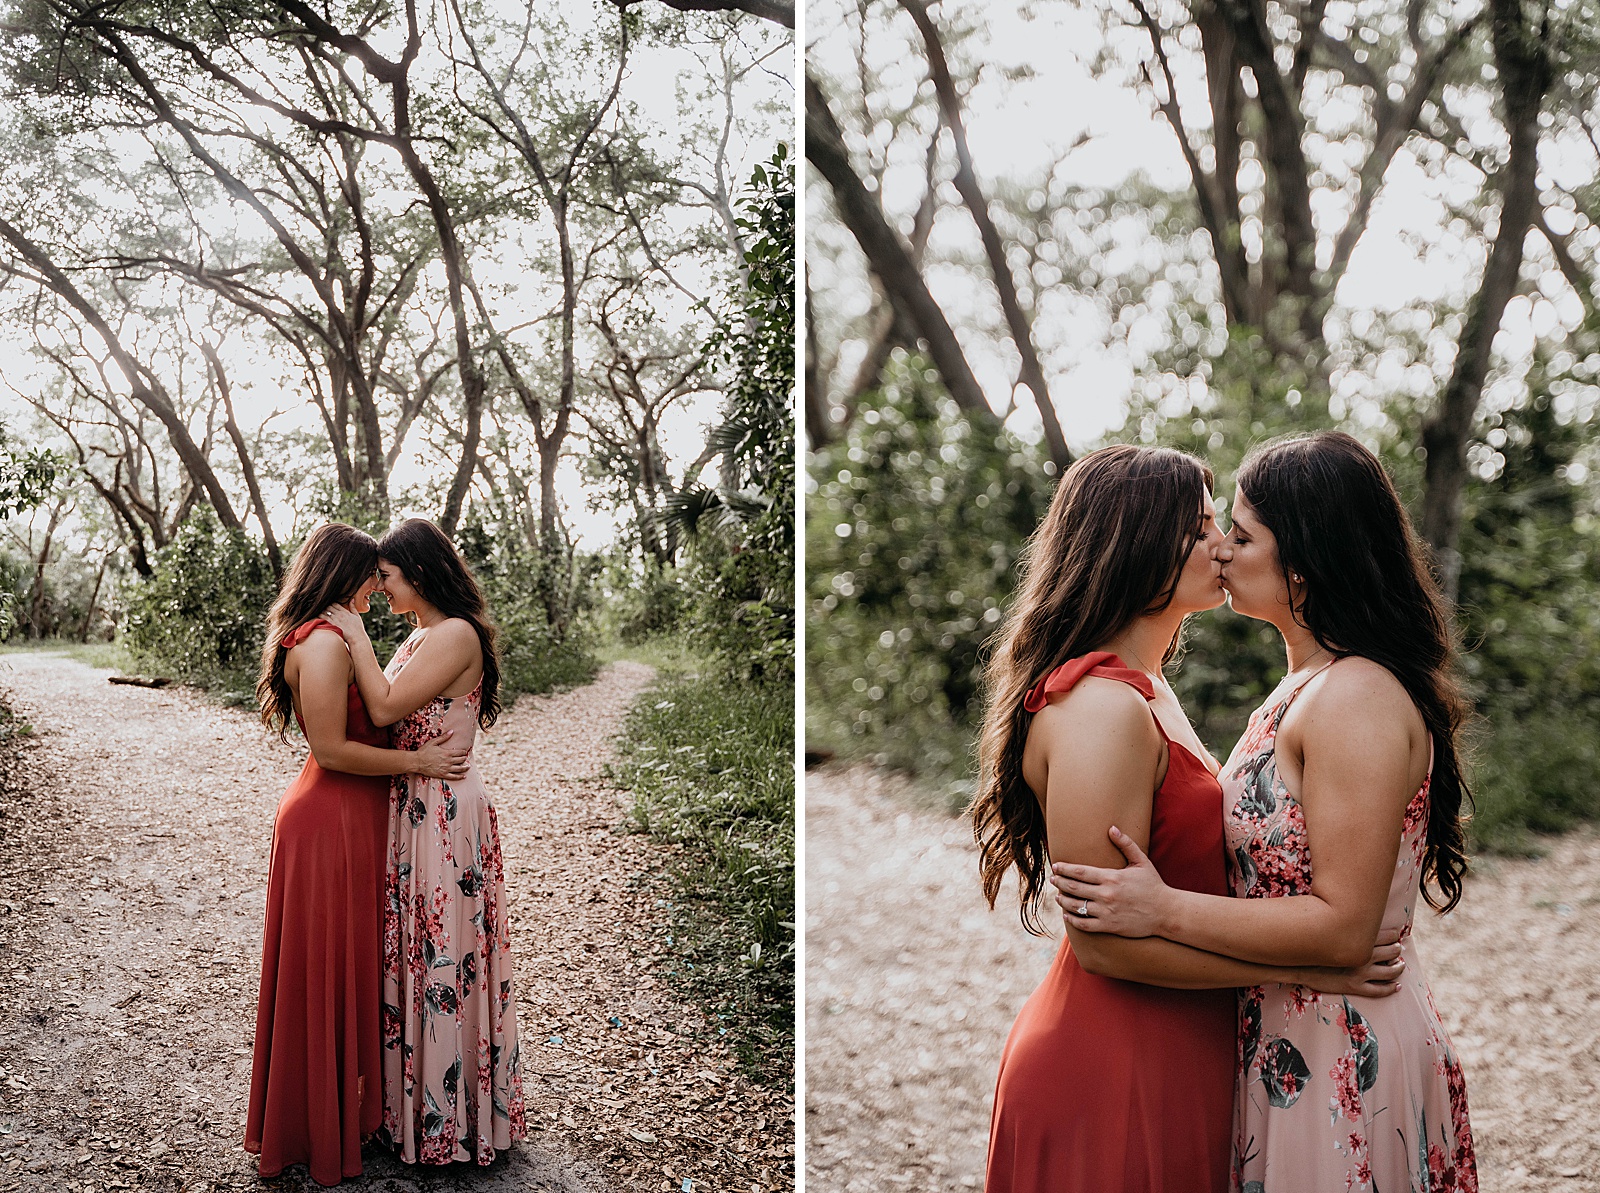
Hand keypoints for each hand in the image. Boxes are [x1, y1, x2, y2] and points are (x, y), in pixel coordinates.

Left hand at [320, 602, 367, 639]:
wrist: (356, 637)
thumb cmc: (358, 628)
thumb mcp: (357, 616)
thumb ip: (353, 607)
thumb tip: (352, 599)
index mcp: (345, 611)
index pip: (335, 604)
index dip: (331, 603)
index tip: (328, 604)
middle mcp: (339, 614)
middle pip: (329, 607)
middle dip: (325, 606)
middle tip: (321, 607)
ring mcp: (335, 619)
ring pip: (325, 612)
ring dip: (321, 611)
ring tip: (317, 611)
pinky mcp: (332, 625)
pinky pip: (323, 619)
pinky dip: (320, 616)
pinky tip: (316, 616)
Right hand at [411, 729, 469, 780]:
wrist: (417, 762)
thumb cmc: (424, 751)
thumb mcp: (433, 742)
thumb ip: (443, 737)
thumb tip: (451, 731)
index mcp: (447, 753)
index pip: (459, 752)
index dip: (463, 752)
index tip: (465, 752)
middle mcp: (448, 761)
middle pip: (461, 760)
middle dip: (464, 759)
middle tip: (465, 758)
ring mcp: (446, 769)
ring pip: (459, 769)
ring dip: (465, 768)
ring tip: (468, 767)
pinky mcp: (443, 774)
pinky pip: (454, 777)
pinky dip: (460, 776)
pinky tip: (463, 776)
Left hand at [1049, 826, 1169, 937]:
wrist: (1166, 912)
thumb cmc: (1153, 885)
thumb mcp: (1141, 861)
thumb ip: (1126, 844)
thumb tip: (1111, 828)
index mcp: (1111, 877)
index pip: (1080, 871)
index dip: (1064, 869)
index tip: (1055, 866)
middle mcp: (1106, 894)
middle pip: (1074, 887)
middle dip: (1060, 882)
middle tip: (1053, 879)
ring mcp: (1107, 912)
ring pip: (1076, 906)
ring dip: (1063, 900)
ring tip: (1057, 896)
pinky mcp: (1110, 926)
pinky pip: (1085, 924)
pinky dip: (1072, 919)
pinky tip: (1067, 915)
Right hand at [1299, 933, 1406, 997]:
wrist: (1297, 965)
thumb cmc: (1312, 944)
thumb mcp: (1329, 930)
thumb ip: (1345, 925)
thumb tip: (1356, 919)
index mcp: (1357, 940)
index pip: (1387, 935)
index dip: (1394, 935)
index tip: (1395, 935)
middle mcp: (1363, 956)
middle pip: (1392, 952)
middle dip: (1397, 949)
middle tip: (1397, 948)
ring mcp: (1360, 973)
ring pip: (1390, 971)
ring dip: (1398, 967)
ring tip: (1400, 964)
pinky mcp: (1355, 987)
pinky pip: (1380, 990)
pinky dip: (1392, 988)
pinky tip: (1397, 986)